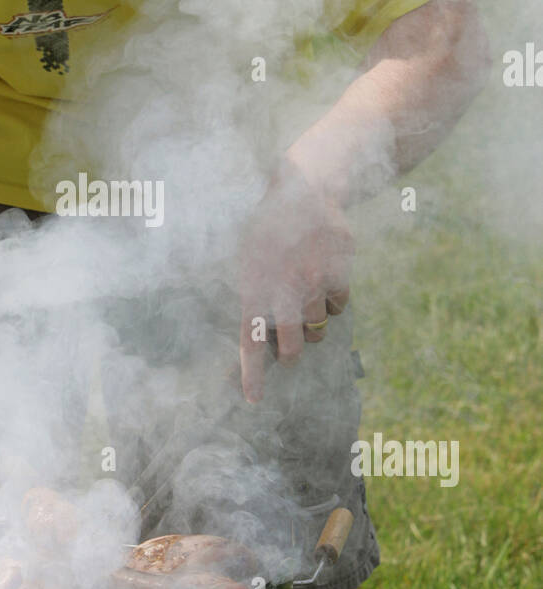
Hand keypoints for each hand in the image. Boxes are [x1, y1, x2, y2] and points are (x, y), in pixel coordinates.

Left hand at [239, 162, 353, 402]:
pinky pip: (340, 305)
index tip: (253, 400)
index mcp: (254, 286)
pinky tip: (324, 276)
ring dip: (313, 320)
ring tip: (304, 291)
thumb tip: (257, 337)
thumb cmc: (271, 228)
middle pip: (291, 346)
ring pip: (319, 325)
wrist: (307, 188)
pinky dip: (333, 299)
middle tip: (289, 352)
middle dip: (291, 354)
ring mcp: (313, 282)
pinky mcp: (339, 272)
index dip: (252, 374)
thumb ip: (252, 295)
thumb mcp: (248, 256)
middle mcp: (284, 289)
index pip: (250, 341)